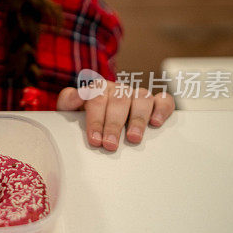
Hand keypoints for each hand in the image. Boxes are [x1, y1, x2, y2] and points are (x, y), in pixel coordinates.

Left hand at [56, 82, 174, 151]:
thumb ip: (68, 101)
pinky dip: (162, 109)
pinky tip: (156, 123)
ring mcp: (137, 94)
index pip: (97, 98)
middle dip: (114, 125)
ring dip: (137, 119)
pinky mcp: (155, 102)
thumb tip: (76, 95)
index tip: (94, 140)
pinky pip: (164, 100)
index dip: (95, 120)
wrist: (102, 117)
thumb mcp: (71, 110)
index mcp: (99, 88)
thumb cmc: (87, 116)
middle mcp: (119, 89)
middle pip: (119, 101)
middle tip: (110, 145)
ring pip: (142, 98)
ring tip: (133, 138)